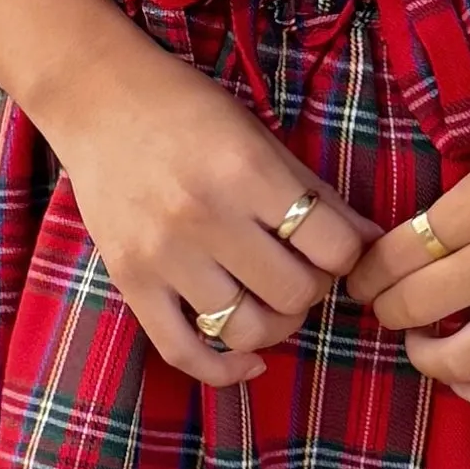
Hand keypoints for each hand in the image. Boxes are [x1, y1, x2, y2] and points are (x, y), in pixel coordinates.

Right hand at [47, 36, 369, 391]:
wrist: (96, 99)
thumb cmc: (188, 110)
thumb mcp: (260, 138)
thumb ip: (315, 192)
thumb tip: (373, 243)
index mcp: (245, 172)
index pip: (333, 247)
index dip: (346, 254)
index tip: (332, 245)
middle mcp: (204, 218)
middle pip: (294, 294)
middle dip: (311, 288)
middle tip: (299, 268)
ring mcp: (163, 256)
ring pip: (247, 330)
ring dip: (275, 326)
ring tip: (271, 300)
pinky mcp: (130, 281)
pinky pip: (184, 352)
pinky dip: (225, 369)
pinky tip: (249, 359)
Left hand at [346, 91, 469, 414]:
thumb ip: (458, 214)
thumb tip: (397, 263)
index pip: (397, 252)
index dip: (366, 274)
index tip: (363, 281)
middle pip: (415, 306)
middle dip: (386, 312)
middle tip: (388, 309)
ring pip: (459, 359)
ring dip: (426, 358)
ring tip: (425, 345)